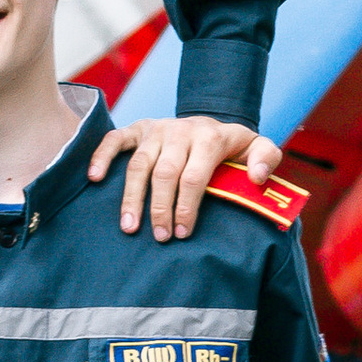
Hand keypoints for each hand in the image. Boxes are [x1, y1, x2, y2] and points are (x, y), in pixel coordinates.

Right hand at [86, 114, 273, 240]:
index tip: (183, 232)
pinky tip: (94, 178)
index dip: (187, 205)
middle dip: (160, 208)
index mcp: (210, 138)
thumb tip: (259, 176)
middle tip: (160, 237)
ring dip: (132, 197)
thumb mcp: (258, 148)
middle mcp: (181, 131)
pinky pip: (115, 139)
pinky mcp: (139, 128)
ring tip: (129, 226)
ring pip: (139, 164)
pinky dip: (102, 156)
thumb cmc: (235, 148)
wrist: (212, 124)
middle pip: (165, 173)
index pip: (195, 175)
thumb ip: (267, 158)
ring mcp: (157, 129)